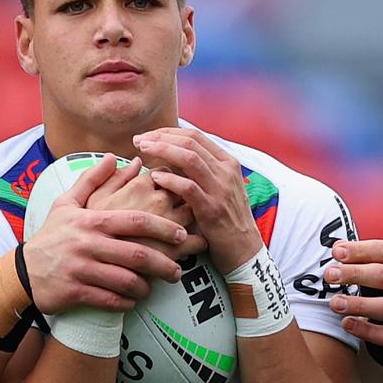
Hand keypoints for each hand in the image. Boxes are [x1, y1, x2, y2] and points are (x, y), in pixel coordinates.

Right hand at [24, 154, 189, 314]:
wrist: (23, 271)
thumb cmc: (52, 235)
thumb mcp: (67, 204)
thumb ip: (93, 180)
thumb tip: (114, 155)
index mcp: (92, 220)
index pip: (136, 221)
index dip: (164, 227)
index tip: (182, 235)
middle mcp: (88, 243)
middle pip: (138, 254)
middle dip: (164, 264)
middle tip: (178, 271)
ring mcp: (82, 269)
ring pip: (127, 280)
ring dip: (146, 287)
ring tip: (155, 287)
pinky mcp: (75, 292)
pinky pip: (111, 300)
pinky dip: (127, 302)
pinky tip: (133, 300)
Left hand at [132, 128, 262, 273]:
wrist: (244, 249)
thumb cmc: (225, 219)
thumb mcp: (218, 188)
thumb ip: (201, 170)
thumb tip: (171, 153)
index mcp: (227, 162)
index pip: (195, 136)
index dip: (168, 132)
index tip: (147, 136)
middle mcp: (226, 171)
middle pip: (190, 142)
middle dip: (161, 138)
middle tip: (138, 140)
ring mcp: (220, 189)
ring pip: (190, 159)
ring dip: (163, 151)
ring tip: (142, 151)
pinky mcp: (212, 209)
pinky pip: (189, 187)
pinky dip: (170, 179)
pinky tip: (155, 177)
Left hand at [323, 239, 382, 354]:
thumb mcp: (382, 267)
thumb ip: (361, 257)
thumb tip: (337, 248)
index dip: (360, 250)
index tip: (336, 252)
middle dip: (355, 274)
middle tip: (330, 275)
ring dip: (359, 305)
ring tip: (334, 303)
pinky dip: (367, 331)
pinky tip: (346, 324)